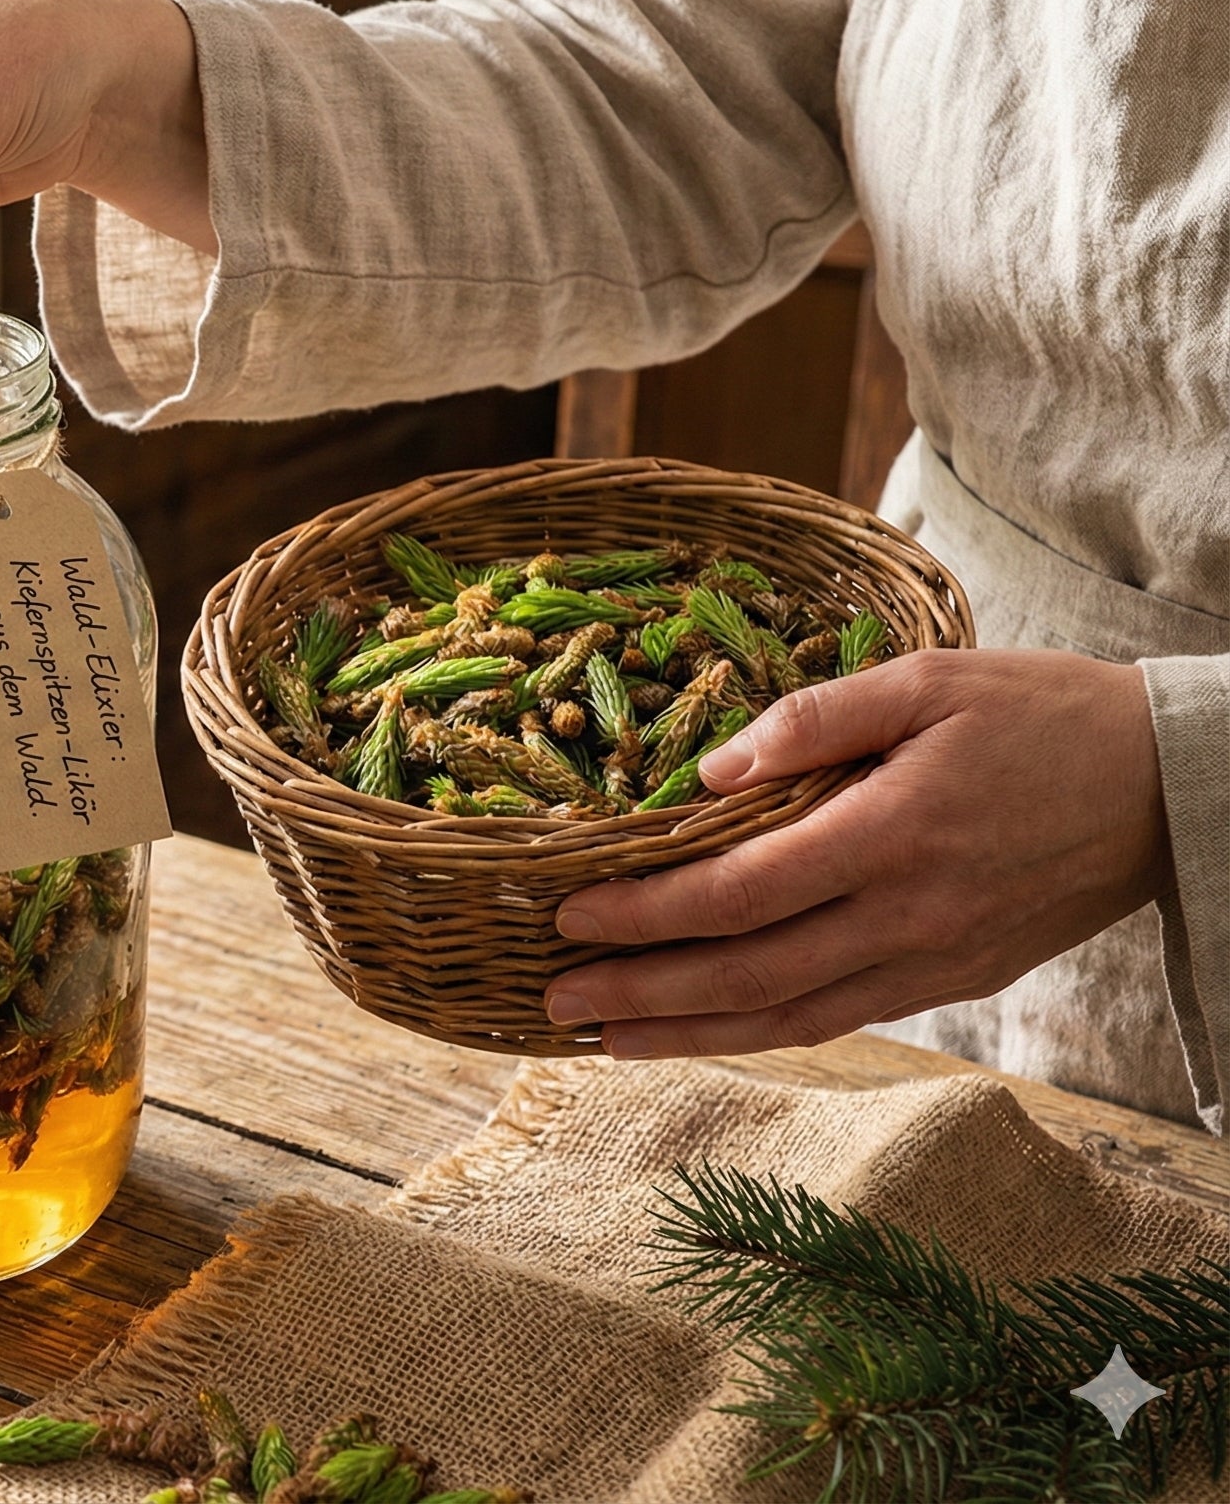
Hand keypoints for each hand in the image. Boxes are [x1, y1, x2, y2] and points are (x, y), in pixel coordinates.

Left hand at [544, 649, 1172, 1058]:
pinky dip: (760, 1031)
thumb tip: (712, 771)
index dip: (647, 914)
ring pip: (789, 1017)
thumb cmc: (1043, 715)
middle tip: (552, 999)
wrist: (1173, 787)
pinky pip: (838, 1017)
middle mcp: (910, 915)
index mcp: (894, 834)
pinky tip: (701, 1028)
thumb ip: (816, 719)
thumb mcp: (930, 681)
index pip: (741, 893)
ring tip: (601, 1038)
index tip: (569, 915)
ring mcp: (933, 959)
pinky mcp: (953, 980)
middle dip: (642, 993)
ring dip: (689, 1033)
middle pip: (749, 975)